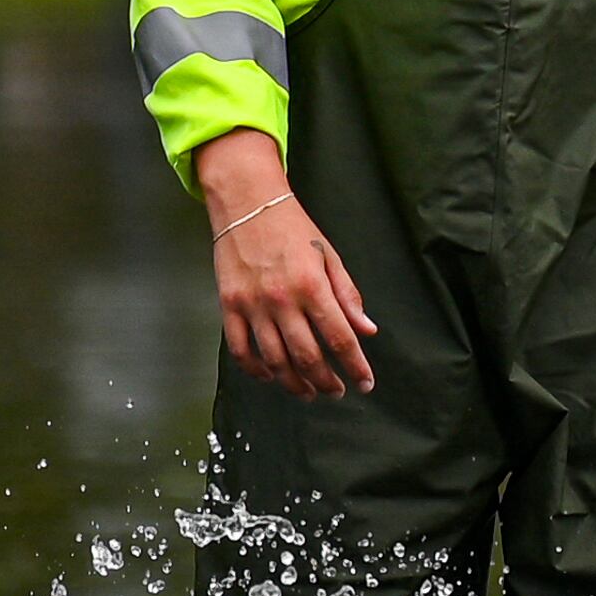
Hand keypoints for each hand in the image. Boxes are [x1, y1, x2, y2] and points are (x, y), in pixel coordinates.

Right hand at [195, 133, 374, 397]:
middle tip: (338, 392)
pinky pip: (240, 349)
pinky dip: (256, 370)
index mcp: (313, 286)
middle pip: (308, 356)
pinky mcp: (229, 306)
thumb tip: (367, 330)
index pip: (340, 338)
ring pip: (275, 360)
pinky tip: (271, 377)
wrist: (247, 203)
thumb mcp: (329, 255)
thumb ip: (348, 295)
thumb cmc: (293, 227)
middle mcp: (283, 300)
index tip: (366, 383)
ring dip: (294, 382)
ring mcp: (252, 305)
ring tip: (309, 392)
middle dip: (327, 381)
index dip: (355, 366)